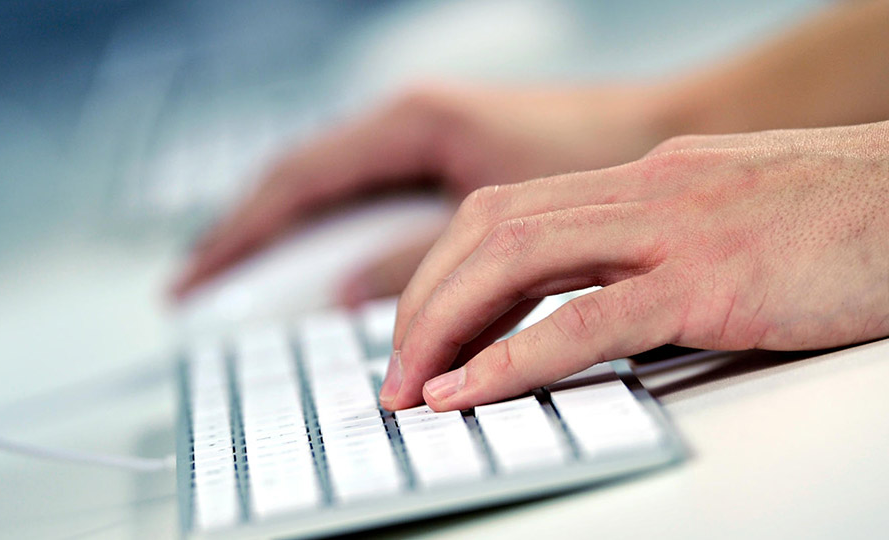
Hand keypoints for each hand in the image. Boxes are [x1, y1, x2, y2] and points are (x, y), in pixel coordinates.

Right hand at [171, 82, 670, 299]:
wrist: (657, 134)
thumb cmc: (593, 162)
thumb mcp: (499, 226)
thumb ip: (416, 262)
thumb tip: (348, 294)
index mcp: (412, 126)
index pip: (298, 184)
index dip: (240, 235)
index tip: (195, 280)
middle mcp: (407, 125)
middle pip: (301, 184)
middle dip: (248, 236)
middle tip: (198, 288)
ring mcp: (420, 140)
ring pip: (330, 191)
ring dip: (287, 237)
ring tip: (242, 283)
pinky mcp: (439, 161)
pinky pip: (365, 199)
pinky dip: (335, 235)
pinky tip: (323, 266)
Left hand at [380, 122, 888, 410]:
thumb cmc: (839, 221)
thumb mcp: (723, 219)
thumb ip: (651, 250)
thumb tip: (588, 304)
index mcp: (642, 179)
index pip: (507, 214)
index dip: (446, 272)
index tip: (421, 330)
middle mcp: (644, 192)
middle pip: (490, 232)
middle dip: (426, 303)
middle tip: (396, 370)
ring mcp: (676, 231)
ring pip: (517, 262)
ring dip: (447, 327)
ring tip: (412, 388)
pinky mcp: (713, 282)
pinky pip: (589, 320)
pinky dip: (515, 359)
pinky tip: (469, 392)